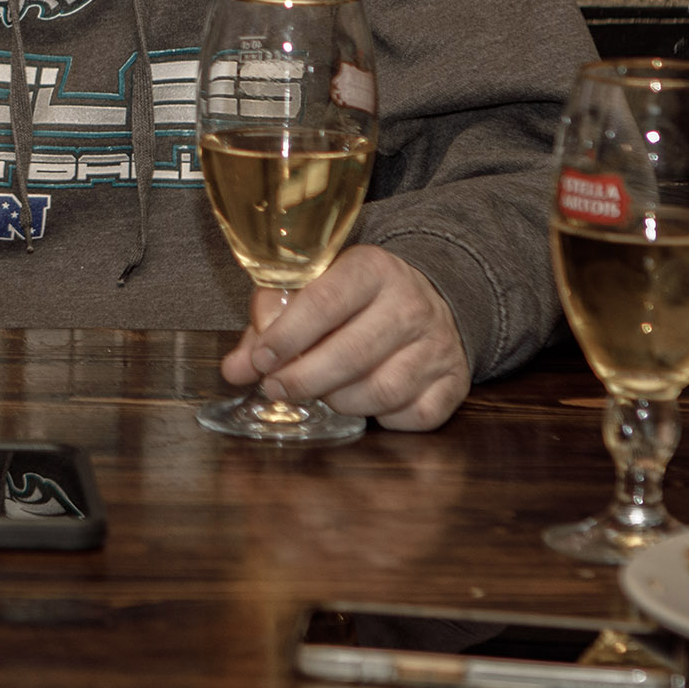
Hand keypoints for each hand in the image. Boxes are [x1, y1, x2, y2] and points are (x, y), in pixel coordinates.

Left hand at [218, 245, 469, 430]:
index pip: (326, 301)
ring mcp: (437, 345)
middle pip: (352, 353)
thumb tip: (234, 370)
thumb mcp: (313, 291)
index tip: (262, 359)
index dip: (289, 335)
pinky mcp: (454, 383)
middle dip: (304, 379)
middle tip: (277, 388)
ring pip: (381, 391)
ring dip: (339, 401)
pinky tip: (367, 402)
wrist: (431, 299)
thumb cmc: (356, 300)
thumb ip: (270, 325)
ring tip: (320, 394)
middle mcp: (411, 304)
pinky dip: (383, 419)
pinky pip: (412, 416)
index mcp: (372, 268)